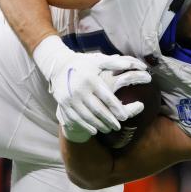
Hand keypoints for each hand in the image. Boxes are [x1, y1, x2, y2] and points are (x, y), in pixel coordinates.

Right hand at [33, 36, 149, 142]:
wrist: (58, 66)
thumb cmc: (84, 64)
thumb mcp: (98, 61)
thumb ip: (115, 63)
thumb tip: (132, 65)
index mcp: (91, 80)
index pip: (107, 98)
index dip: (117, 109)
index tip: (124, 117)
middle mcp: (80, 90)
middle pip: (98, 110)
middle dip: (109, 120)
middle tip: (118, 127)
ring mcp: (71, 99)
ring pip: (88, 117)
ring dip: (99, 125)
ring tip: (108, 129)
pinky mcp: (64, 104)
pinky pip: (76, 119)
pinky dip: (86, 126)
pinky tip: (94, 130)